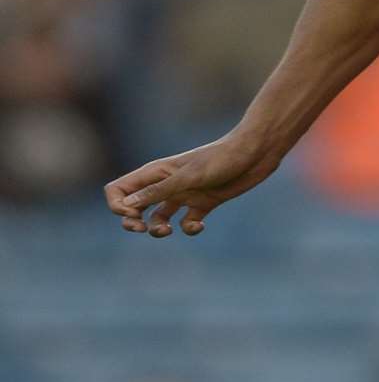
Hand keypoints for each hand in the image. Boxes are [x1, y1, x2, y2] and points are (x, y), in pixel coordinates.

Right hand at [104, 137, 281, 237]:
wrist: (256, 152)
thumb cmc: (223, 158)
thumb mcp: (189, 176)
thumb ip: (159, 191)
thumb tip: (127, 206)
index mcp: (155, 173)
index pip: (118, 190)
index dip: (118, 205)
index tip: (135, 212)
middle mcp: (166, 184)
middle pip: (132, 207)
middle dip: (131, 221)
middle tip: (142, 228)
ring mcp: (185, 194)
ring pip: (157, 218)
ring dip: (156, 229)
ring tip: (167, 230)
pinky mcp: (204, 203)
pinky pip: (187, 223)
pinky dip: (189, 229)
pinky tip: (199, 225)